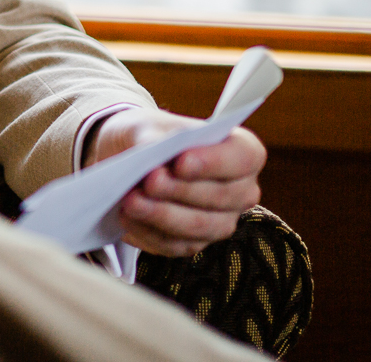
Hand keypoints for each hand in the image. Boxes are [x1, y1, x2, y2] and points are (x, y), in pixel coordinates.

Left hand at [88, 108, 265, 257]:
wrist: (128, 157)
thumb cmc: (149, 135)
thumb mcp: (146, 125)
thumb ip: (154, 137)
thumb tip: (151, 151)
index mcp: (241, 151)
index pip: (244, 157)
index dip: (215, 162)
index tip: (181, 162)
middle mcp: (240, 190)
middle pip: (221, 196)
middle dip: (181, 190)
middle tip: (149, 181)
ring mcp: (220, 221)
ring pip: (198, 226)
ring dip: (162, 215)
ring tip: (130, 201)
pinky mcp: (193, 243)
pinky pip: (174, 244)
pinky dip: (147, 232)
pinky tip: (126, 218)